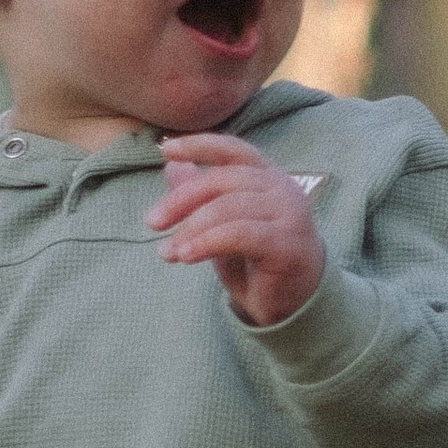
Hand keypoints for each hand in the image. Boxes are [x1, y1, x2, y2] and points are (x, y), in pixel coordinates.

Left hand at [147, 135, 326, 328]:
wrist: (294, 302)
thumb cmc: (258, 259)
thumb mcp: (222, 224)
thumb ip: (201, 196)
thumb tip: (171, 165)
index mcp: (268, 176)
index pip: (233, 150)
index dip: (199, 145)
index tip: (166, 150)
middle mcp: (282, 188)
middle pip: (224, 180)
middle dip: (182, 200)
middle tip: (152, 222)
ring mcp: (289, 214)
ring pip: (229, 208)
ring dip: (192, 229)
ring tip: (168, 252)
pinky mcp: (287, 244)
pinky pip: (238, 234)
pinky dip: (207, 243)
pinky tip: (186, 256)